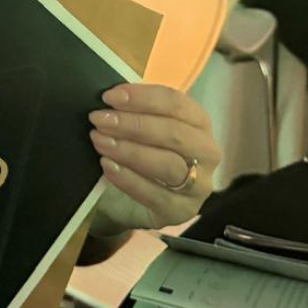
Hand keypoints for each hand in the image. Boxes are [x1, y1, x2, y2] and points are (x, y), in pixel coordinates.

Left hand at [87, 84, 219, 234]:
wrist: (130, 204)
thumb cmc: (141, 158)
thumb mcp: (141, 131)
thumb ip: (134, 113)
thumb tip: (113, 97)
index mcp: (200, 123)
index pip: (177, 104)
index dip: (143, 98)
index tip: (110, 96)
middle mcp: (207, 153)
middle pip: (175, 134)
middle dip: (134, 124)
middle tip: (100, 120)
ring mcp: (200, 185)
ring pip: (168, 164)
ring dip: (130, 151)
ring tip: (101, 142)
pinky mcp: (183, 211)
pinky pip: (156, 194)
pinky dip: (129, 179)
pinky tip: (108, 167)